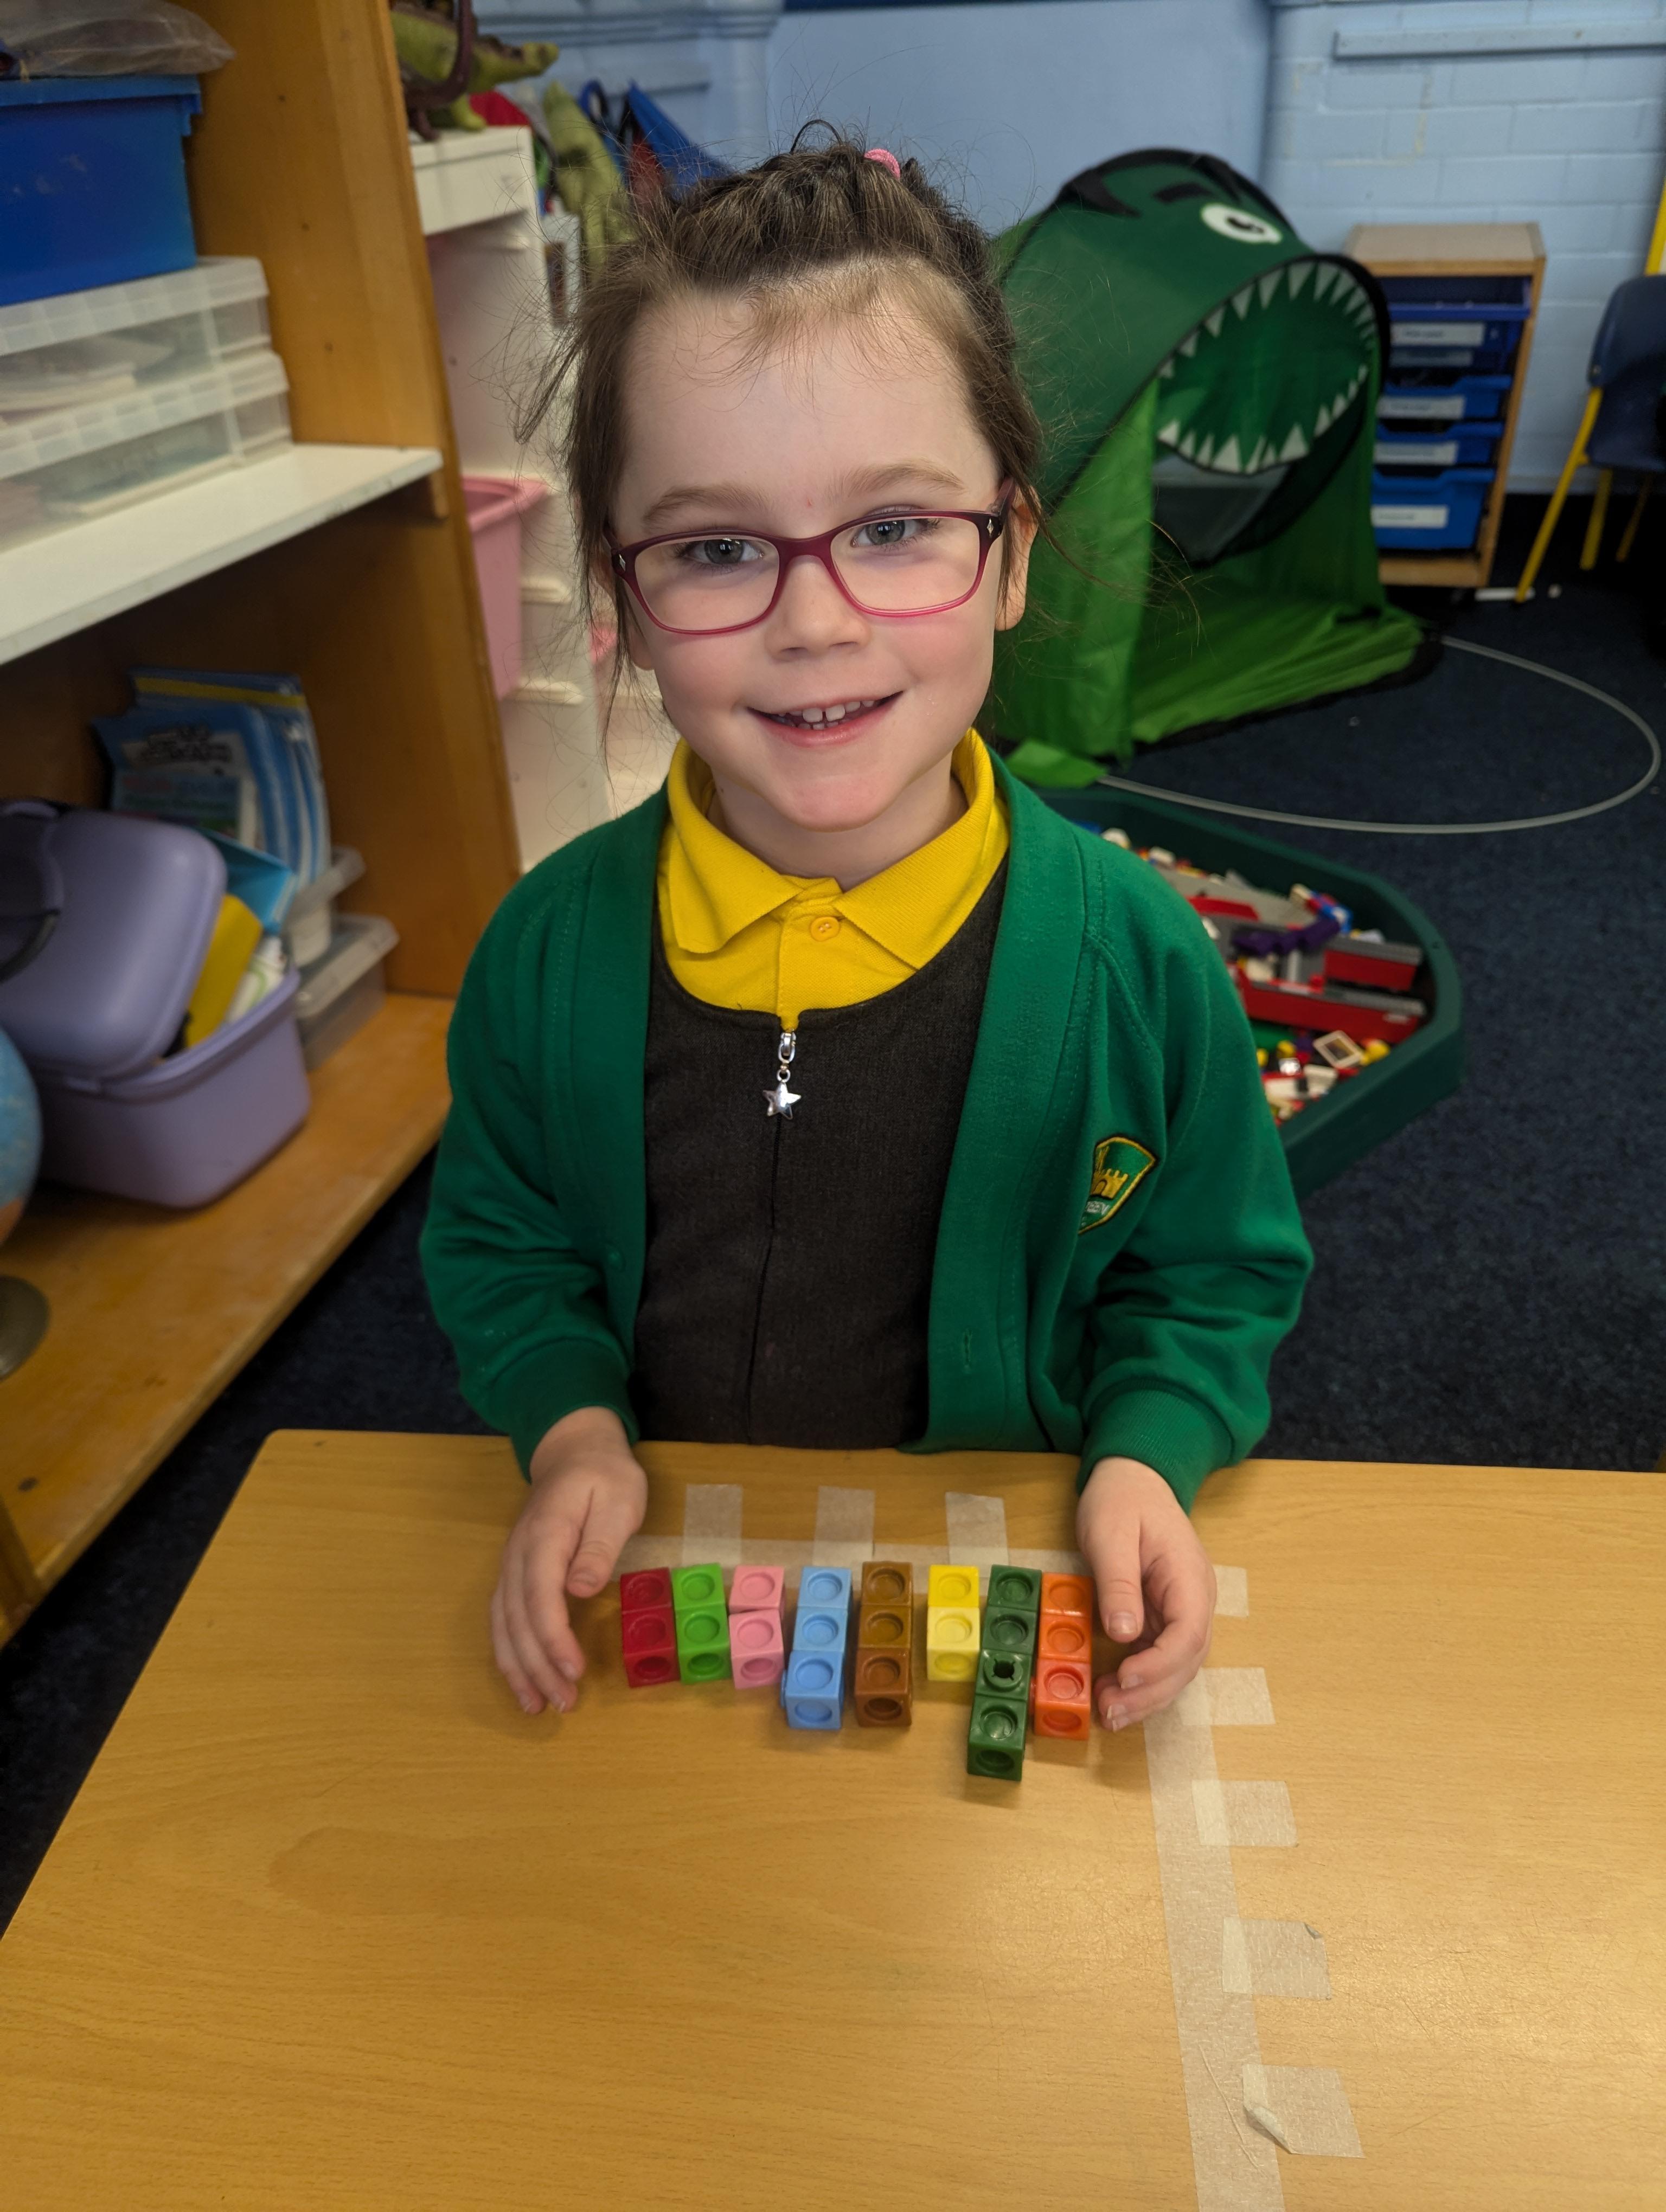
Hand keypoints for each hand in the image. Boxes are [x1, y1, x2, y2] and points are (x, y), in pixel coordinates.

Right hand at [491, 1406, 647, 1715]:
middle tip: (564, 1703)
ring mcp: (511, 1564)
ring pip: (502, 1623)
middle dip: (537, 1666)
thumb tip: (582, 1588)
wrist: (574, 1449)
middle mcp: (518, 1554)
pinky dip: (509, 1653)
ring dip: (518, 1667)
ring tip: (537, 1706)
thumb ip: (600, 1543)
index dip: (553, 1637)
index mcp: (545, 1535)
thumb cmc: (604, 1475)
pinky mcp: (515, 1573)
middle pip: (517, 1618)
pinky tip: (522, 1680)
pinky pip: (503, 1618)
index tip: (573, 1670)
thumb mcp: (618, 1499)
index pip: (540, 1594)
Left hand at [1076, 1454, 1215, 1730]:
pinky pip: (1159, 1656)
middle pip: (1186, 1660)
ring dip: (1146, 1693)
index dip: (1159, 1664)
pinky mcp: (1164, 1617)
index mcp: (1189, 1577)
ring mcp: (1182, 1610)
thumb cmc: (1122, 1501)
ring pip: (1176, 1666)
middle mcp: (1194, 1600)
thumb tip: (1125, 1634)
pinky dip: (1140, 1679)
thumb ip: (1119, 1583)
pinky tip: (1114, 1691)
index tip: (1125, 1677)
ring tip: (1109, 1711)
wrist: (1132, 1479)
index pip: (1189, 1633)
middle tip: (1111, 1711)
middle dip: (1151, 1692)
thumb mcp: (1111, 1535)